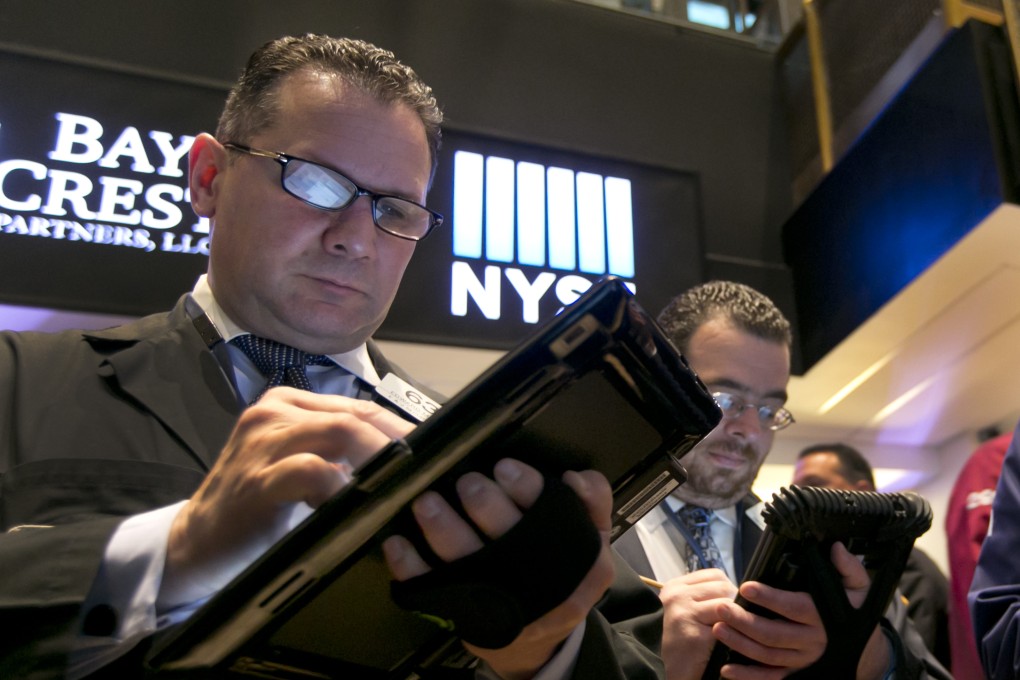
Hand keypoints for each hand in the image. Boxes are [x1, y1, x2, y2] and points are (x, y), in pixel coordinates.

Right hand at [165, 387, 413, 601]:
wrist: (194, 544)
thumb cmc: (256, 507)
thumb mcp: (299, 466)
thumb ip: (338, 453)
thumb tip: (402, 459)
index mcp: (288, 403)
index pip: (360, 407)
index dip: (400, 428)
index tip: (433, 450)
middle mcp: (273, 412)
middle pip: (355, 415)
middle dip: (398, 442)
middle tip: (428, 470)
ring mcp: (262, 442)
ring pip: (340, 433)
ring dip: (378, 460)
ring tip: (400, 484)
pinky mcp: (256, 479)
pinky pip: (312, 471)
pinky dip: (341, 486)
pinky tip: (351, 503)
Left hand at [383, 459, 615, 679]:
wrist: (539, 642)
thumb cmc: (561, 574)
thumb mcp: (590, 538)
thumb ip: (592, 500)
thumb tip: (574, 478)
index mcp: (578, 557)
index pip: (556, 517)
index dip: (527, 488)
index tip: (504, 468)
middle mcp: (540, 583)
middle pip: (509, 540)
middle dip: (483, 504)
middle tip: (466, 483)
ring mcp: (500, 604)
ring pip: (466, 564)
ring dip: (443, 529)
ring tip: (428, 504)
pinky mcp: (465, 618)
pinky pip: (431, 591)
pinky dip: (410, 566)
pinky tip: (398, 543)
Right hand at [660, 569, 737, 679]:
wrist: (662, 673)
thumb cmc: (680, 645)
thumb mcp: (685, 611)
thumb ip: (704, 597)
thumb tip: (740, 591)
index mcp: (674, 588)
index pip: (715, 575)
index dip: (727, 590)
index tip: (729, 606)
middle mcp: (676, 597)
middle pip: (724, 587)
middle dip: (735, 604)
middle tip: (735, 624)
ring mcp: (684, 614)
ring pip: (728, 605)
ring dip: (736, 620)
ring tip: (732, 634)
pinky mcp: (695, 636)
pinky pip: (728, 627)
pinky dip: (735, 637)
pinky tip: (729, 646)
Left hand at [713, 542, 890, 679]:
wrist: (866, 649)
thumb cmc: (854, 610)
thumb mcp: (858, 587)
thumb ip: (848, 566)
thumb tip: (836, 547)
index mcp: (823, 616)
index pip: (794, 607)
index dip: (770, 598)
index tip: (746, 587)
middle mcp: (812, 641)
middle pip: (774, 634)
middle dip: (745, 621)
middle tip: (721, 608)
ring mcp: (802, 660)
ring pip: (767, 655)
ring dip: (740, 644)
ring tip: (718, 628)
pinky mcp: (796, 673)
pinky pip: (770, 678)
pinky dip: (748, 676)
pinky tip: (726, 668)